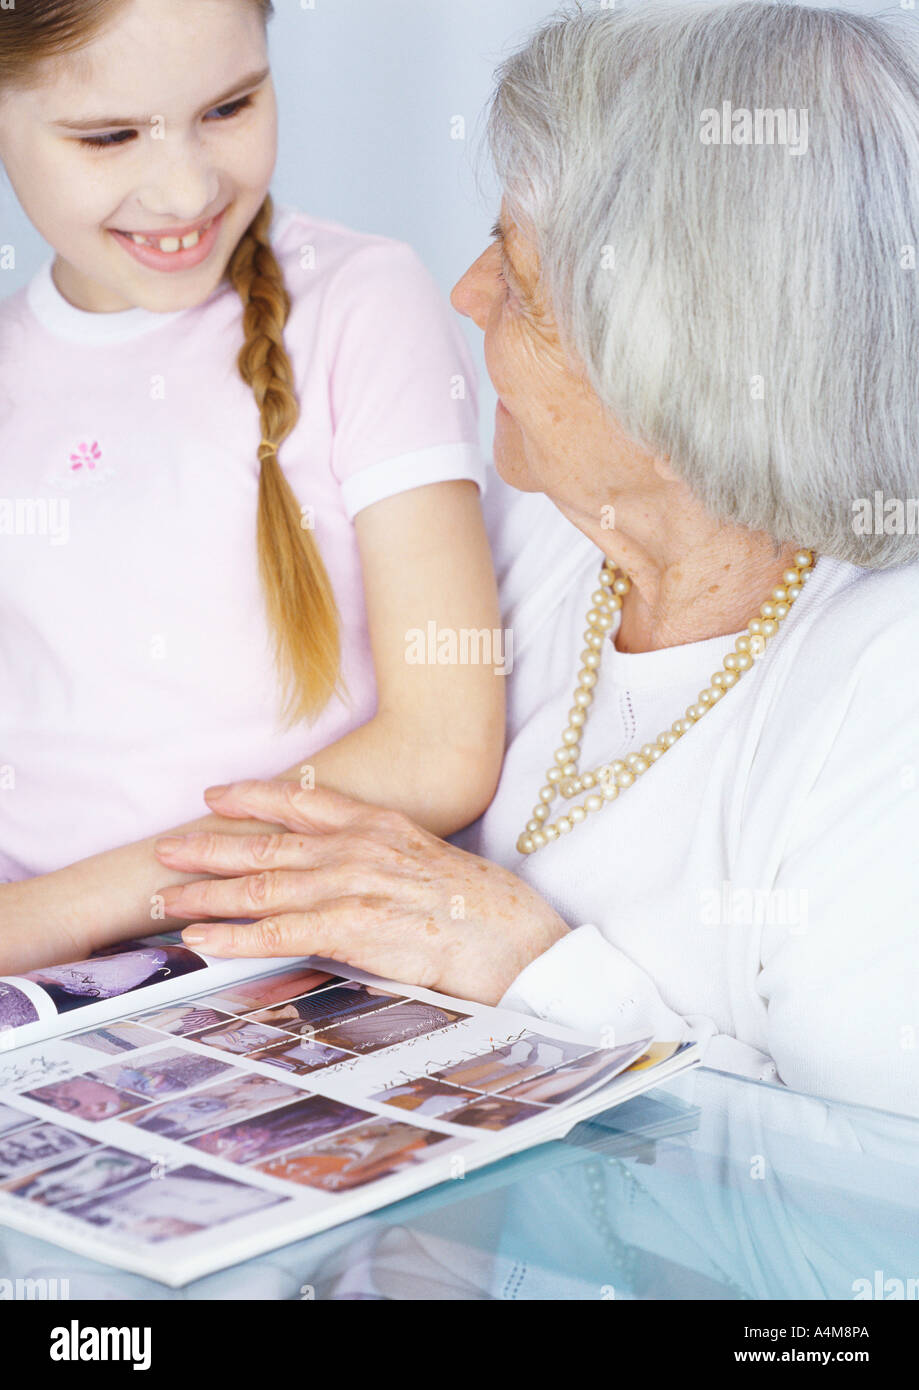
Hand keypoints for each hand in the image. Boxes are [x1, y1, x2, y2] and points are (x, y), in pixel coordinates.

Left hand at [153, 780, 568, 1004]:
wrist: (519, 939)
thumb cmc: (487, 909)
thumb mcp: (433, 863)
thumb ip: (387, 859)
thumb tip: (354, 872)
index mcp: (381, 826)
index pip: (302, 802)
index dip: (252, 796)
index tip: (214, 795)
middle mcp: (358, 847)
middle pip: (267, 843)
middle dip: (209, 845)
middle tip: (166, 847)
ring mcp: (353, 885)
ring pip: (261, 886)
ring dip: (206, 892)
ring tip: (163, 897)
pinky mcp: (352, 928)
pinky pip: (278, 932)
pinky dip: (232, 936)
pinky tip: (199, 939)